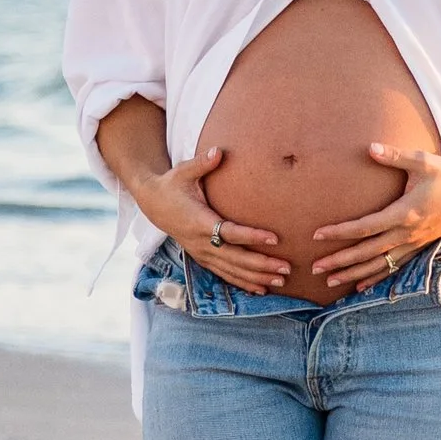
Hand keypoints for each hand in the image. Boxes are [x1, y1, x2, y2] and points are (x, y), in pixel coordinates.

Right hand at [138, 146, 292, 294]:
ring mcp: (201, 253)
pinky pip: (224, 274)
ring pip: (232, 270)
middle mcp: (201, 242)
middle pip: (235, 258)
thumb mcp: (183, 171)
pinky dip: (243, 282)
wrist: (153, 203)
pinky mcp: (202, 258)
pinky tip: (261, 289)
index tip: (275, 238)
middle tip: (287, 267)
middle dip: (261, 265)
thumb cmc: (173, 184)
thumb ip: (202, 163)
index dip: (252, 236)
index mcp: (199, 221)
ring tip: (281, 280)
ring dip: (256, 277)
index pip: (230, 232)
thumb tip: (218, 151)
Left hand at [305, 142, 440, 291]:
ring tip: (330, 281)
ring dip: (353, 273)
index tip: (318, 235)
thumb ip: (394, 156)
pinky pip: (393, 266)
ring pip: (379, 264)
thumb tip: (370, 147)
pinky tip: (359, 285)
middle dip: (340, 261)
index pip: (366, 226)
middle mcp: (408, 233)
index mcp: (405, 213)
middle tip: (315, 268)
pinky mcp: (419, 246)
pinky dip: (375, 277)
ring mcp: (414, 242)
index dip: (340, 232)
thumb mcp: (421, 161)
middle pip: (367, 252)